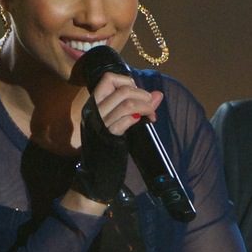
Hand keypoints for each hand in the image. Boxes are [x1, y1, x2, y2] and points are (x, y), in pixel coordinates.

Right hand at [73, 73, 161, 204]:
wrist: (95, 172)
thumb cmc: (107, 145)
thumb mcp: (118, 121)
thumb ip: (137, 106)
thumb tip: (158, 94)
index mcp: (93, 104)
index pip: (108, 78)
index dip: (127, 81)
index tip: (137, 93)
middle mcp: (94, 111)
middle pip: (122, 90)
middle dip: (142, 94)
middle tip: (150, 106)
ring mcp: (100, 124)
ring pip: (127, 103)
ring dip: (145, 106)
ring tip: (151, 115)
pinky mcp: (109, 137)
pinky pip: (126, 120)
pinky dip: (139, 118)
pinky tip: (145, 121)